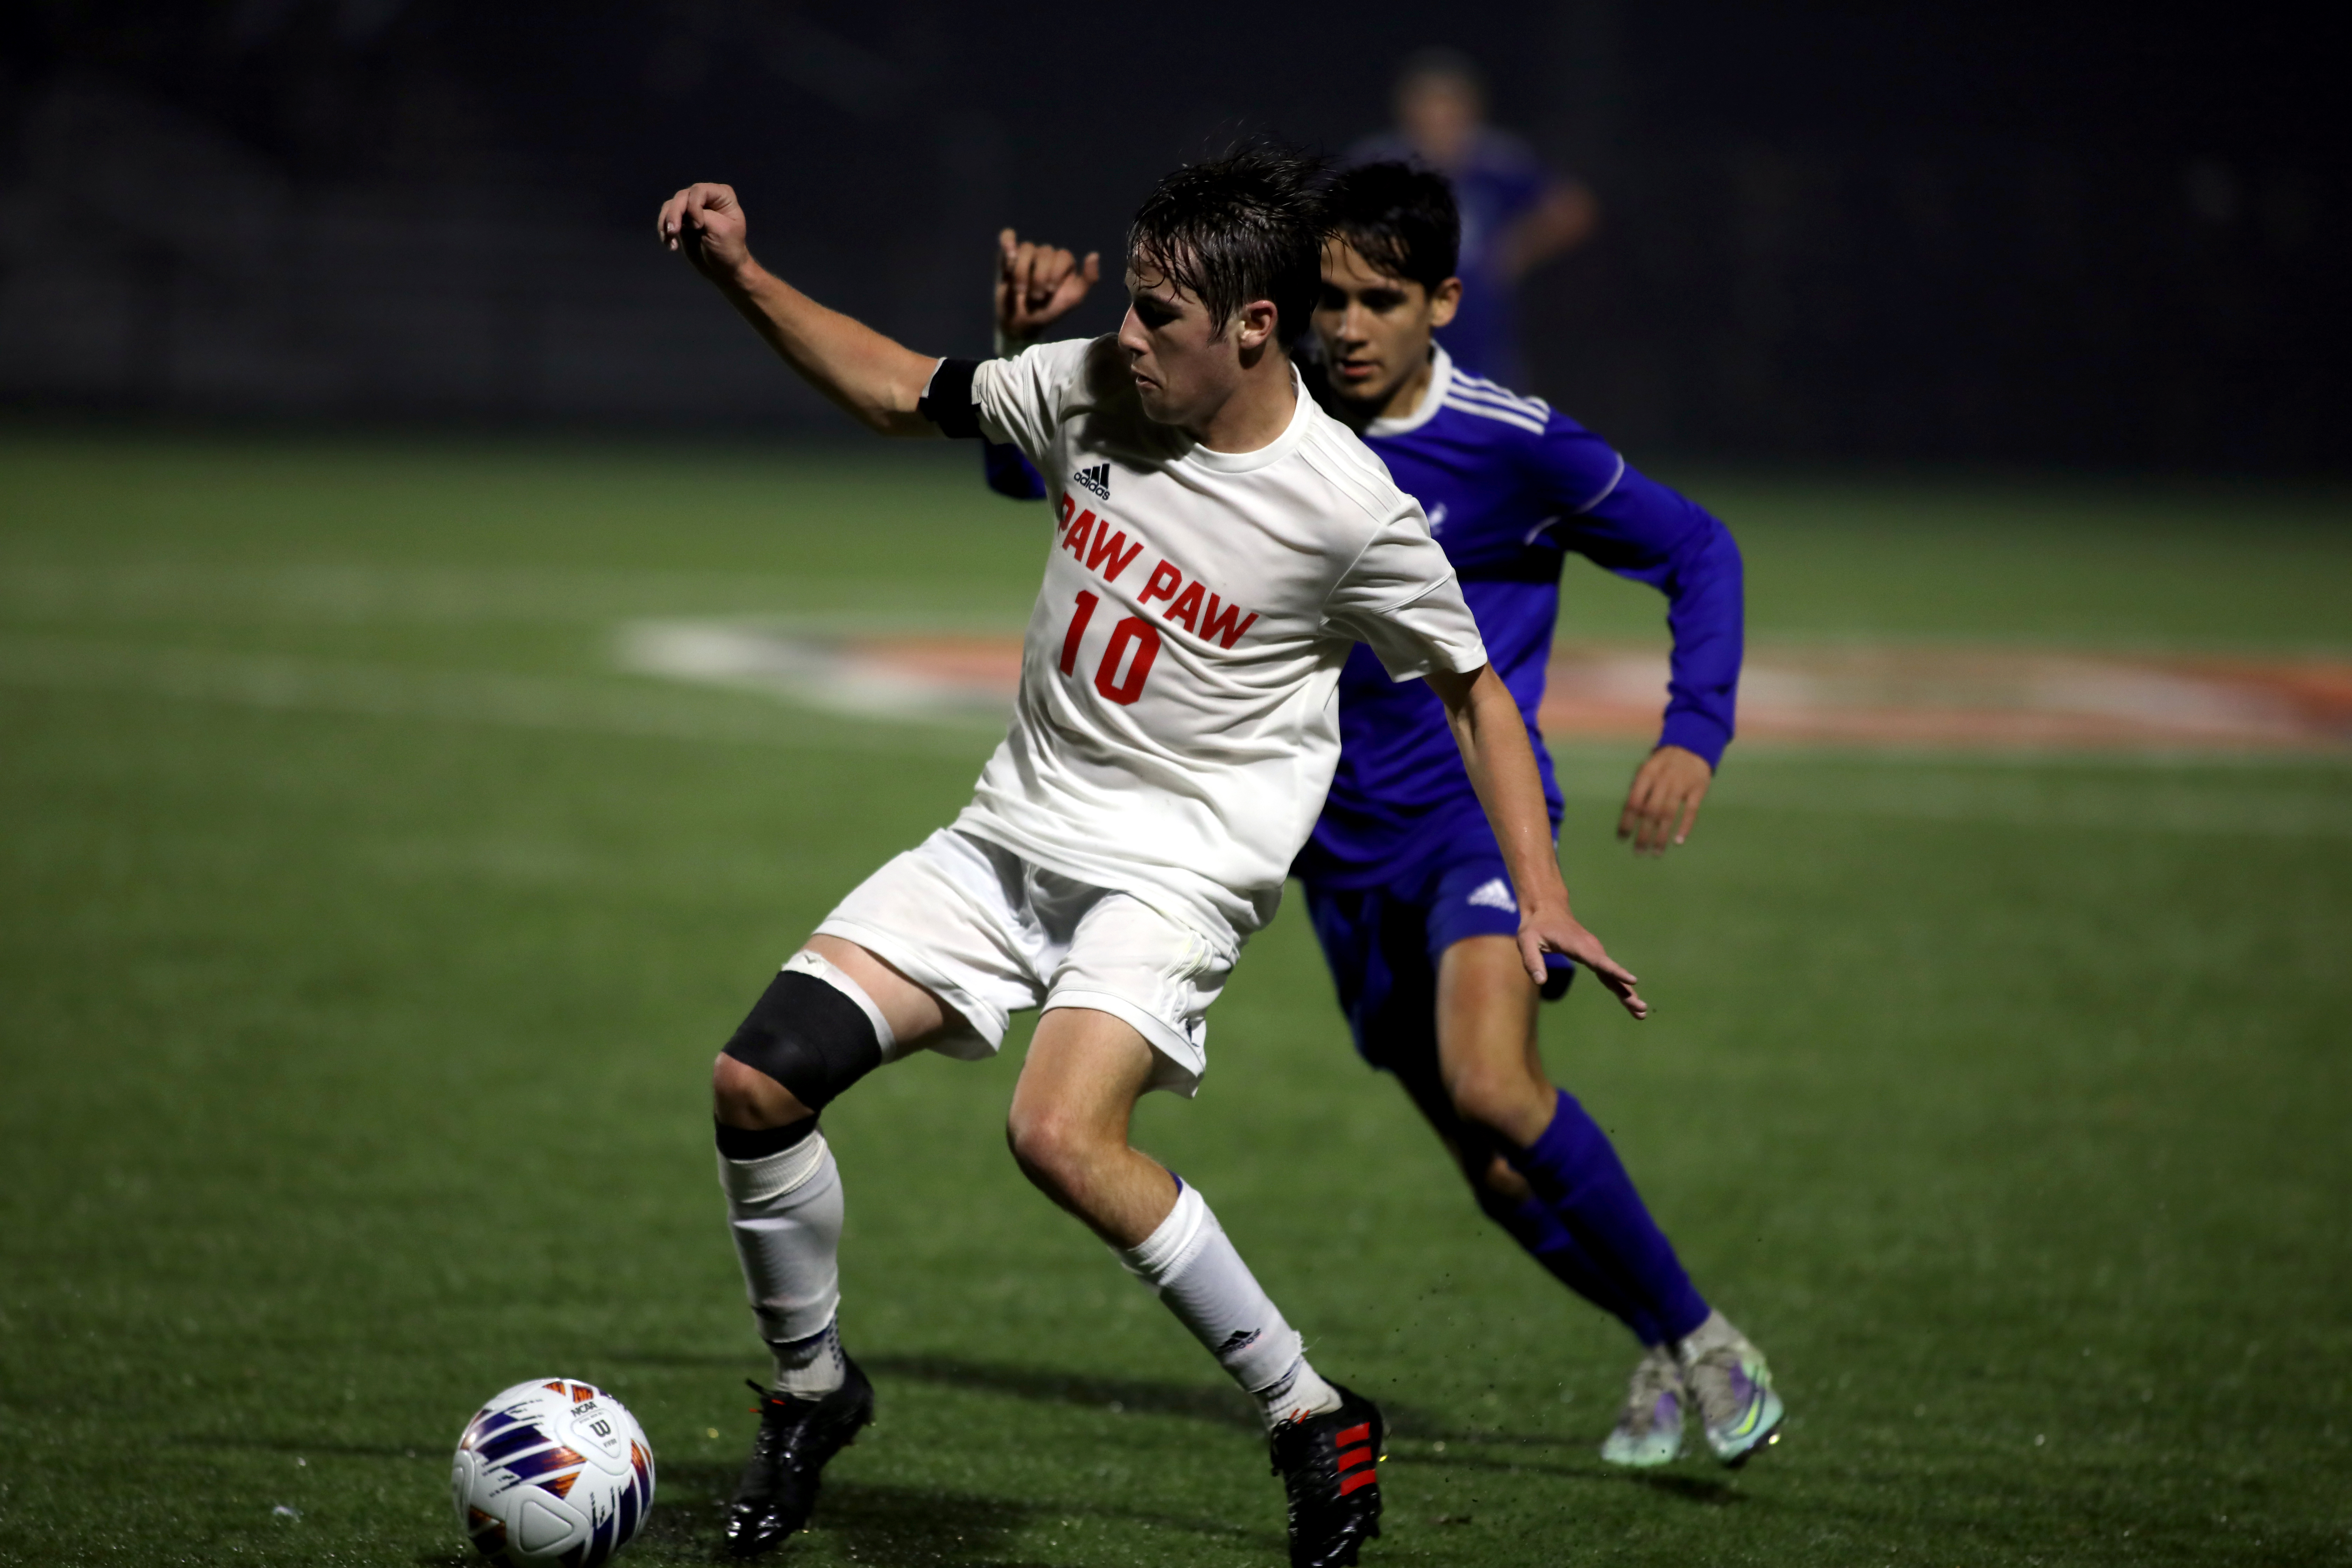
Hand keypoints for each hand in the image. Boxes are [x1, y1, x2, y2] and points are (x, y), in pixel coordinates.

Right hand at [656, 182, 754, 285]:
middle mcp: (706, 197)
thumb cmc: (728, 249)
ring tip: (670, 239)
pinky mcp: (681, 220)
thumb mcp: (721, 230)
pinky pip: (666, 218)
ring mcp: (692, 207)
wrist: (723, 269)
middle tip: (673, 232)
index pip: (700, 191)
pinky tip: (670, 245)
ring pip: (671, 205)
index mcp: (722, 195)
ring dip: (666, 222)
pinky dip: (664, 230)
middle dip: (675, 214)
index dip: (694, 206)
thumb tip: (683, 212)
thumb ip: (703, 215)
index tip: (698, 226)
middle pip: (682, 196)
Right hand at [996, 229, 1099, 343]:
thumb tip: (1094, 254)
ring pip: (1026, 248)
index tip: (1051, 292)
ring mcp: (1027, 255)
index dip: (1056, 273)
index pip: (1063, 256)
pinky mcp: (1007, 257)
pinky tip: (1009, 254)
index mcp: (1064, 262)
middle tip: (1037, 297)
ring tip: (1020, 290)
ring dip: (1022, 271)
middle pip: (1045, 251)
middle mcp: (1046, 256)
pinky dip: (1007, 241)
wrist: (1024, 323)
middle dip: (1040, 277)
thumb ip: (1089, 278)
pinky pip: (1008, 236)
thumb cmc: (1050, 311)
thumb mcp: (1074, 298)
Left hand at [1519, 904, 1646, 1019]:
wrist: (1547, 909)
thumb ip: (1532, 961)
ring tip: (1641, 1012)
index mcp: (1578, 946)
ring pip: (1614, 976)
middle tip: (1641, 1008)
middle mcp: (1592, 949)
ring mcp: (1595, 953)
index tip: (1632, 981)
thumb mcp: (1526, 941)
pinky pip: (1609, 974)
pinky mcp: (1594, 957)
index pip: (1599, 962)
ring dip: (1627, 994)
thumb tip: (1540, 982)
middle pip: (1612, 973)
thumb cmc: (1536, 926)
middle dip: (1627, 992)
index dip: (1615, 972)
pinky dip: (1620, 987)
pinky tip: (1629, 1001)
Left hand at [1617, 744, 1711, 855]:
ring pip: (1669, 814)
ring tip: (1656, 852)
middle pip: (1650, 812)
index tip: (1622, 838)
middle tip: (1638, 852)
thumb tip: (1628, 815)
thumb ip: (1639, 788)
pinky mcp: (1698, 789)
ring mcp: (1682, 784)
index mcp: (1647, 774)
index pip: (1633, 802)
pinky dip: (1685, 826)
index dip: (1627, 821)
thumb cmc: (1664, 762)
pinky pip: (1691, 811)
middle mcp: (1663, 780)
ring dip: (1661, 835)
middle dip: (1643, 834)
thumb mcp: (1647, 768)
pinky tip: (1678, 841)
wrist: (1693, 744)